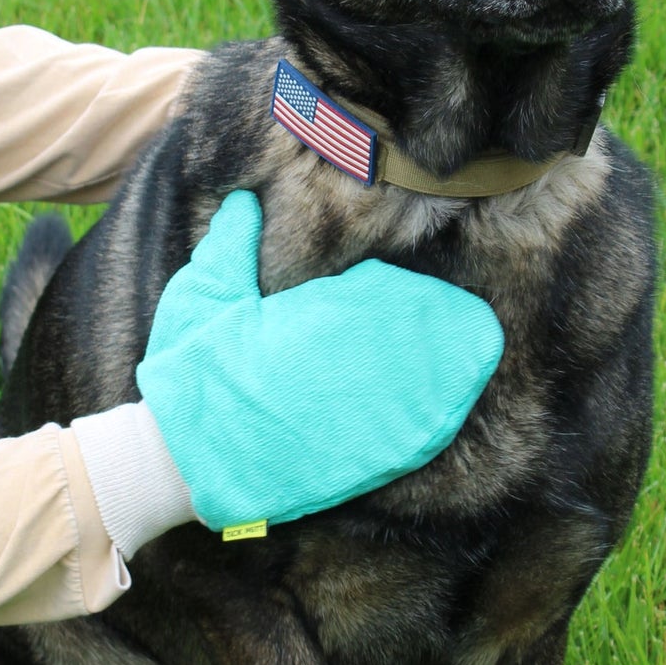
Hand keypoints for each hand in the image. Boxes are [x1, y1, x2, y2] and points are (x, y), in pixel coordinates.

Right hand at [135, 190, 503, 530]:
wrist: (185, 461)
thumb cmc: (190, 377)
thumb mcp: (201, 299)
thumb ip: (230, 246)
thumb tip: (244, 201)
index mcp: (314, 322)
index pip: (381, 295)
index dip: (409, 294)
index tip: (417, 288)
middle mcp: (348, 368)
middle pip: (418, 339)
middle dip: (445, 326)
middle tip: (476, 318)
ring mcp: (359, 419)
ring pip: (428, 388)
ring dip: (456, 369)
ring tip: (480, 349)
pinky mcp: (357, 463)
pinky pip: (415, 439)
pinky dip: (440, 418)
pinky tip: (456, 405)